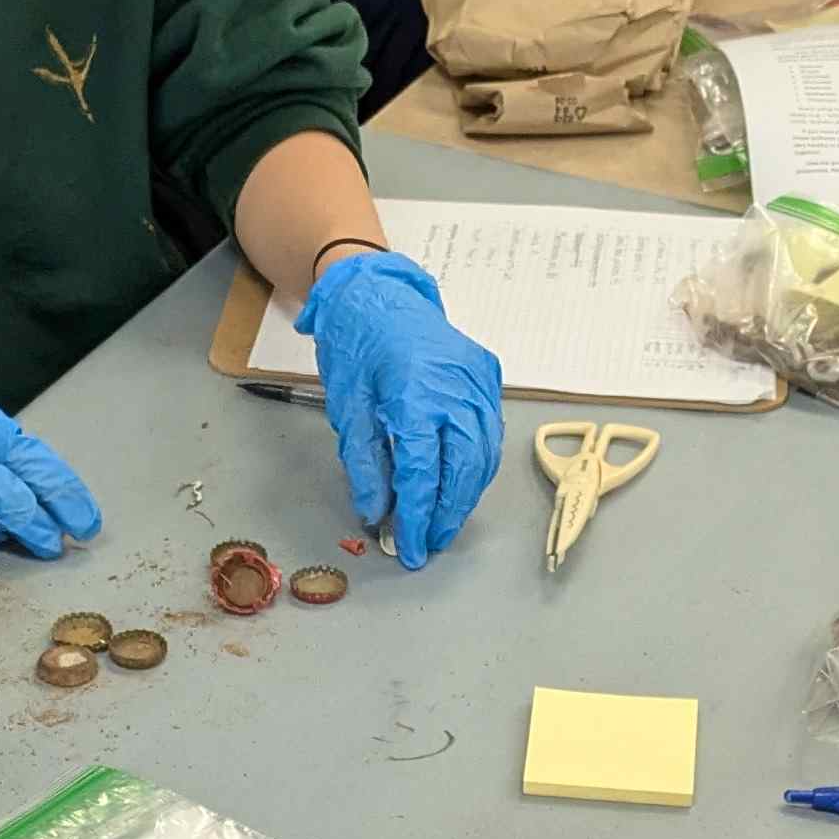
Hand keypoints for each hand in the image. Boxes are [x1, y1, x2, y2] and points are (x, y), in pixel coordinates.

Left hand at [298, 251, 503, 569]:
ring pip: (484, 454)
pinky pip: (490, 433)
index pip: (423, 471)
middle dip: (448, 513)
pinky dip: (476, 466)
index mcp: (415, 391)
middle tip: (429, 543)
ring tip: (443, 522)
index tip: (409, 546)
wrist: (379, 292)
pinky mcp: (488, 377)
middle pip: (464, 468)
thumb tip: (376, 511)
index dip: (416, 515)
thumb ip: (365, 464)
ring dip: (466, 495)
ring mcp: (479, 380)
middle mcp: (457, 386)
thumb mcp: (348, 407)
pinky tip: (459, 486)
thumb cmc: (358, 342)